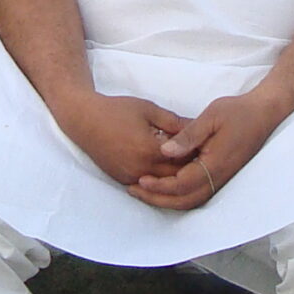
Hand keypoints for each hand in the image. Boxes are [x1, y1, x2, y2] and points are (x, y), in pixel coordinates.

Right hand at [56, 92, 191, 200]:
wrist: (83, 119)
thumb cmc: (116, 110)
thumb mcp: (149, 110)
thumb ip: (174, 122)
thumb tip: (198, 129)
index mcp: (150, 150)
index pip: (184, 160)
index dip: (198, 154)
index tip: (209, 147)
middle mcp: (140, 168)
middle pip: (175, 176)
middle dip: (189, 168)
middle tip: (203, 158)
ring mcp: (130, 176)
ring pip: (162, 184)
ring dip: (175, 175)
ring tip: (188, 164)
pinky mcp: (122, 179)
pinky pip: (147, 184)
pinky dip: (159, 178)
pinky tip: (167, 168)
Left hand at [130, 89, 287, 208]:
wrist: (262, 115)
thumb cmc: (237, 112)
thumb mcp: (211, 116)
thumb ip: (188, 135)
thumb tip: (164, 151)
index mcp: (215, 164)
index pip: (182, 184)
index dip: (159, 185)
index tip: (139, 180)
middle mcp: (219, 177)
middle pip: (184, 200)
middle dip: (157, 199)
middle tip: (134, 191)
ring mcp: (221, 179)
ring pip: (191, 201)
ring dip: (166, 200)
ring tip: (144, 192)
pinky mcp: (220, 177)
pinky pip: (197, 194)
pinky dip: (178, 196)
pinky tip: (163, 188)